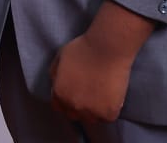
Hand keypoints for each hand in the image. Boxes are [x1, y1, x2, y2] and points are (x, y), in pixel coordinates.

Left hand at [48, 0, 152, 123]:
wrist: (107, 49)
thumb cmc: (83, 48)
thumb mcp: (60, 58)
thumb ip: (56, 75)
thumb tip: (56, 84)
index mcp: (59, 93)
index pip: (59, 107)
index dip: (65, 101)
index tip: (73, 96)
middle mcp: (73, 105)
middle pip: (74, 114)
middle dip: (78, 107)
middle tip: (87, 96)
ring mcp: (91, 111)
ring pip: (90, 119)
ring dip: (92, 111)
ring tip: (99, 98)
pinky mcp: (108, 113)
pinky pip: (106, 118)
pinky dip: (108, 110)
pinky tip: (110, 98)